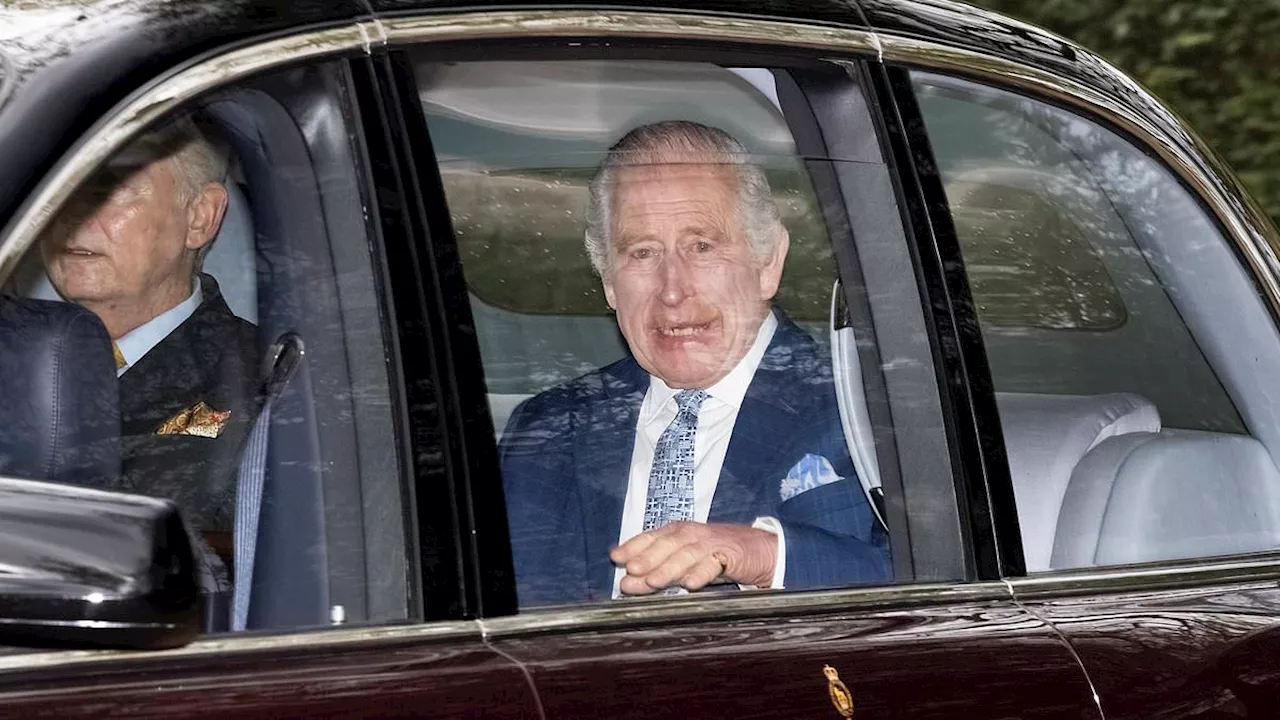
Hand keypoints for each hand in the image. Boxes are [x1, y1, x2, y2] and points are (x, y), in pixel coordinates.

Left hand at [610, 521, 777, 594]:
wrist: (761, 551)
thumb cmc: (717, 555)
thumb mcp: (686, 560)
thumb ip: (659, 569)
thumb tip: (627, 582)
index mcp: (679, 532)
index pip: (652, 536)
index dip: (633, 546)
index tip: (616, 557)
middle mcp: (692, 535)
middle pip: (667, 545)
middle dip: (648, 558)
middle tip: (632, 570)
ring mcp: (711, 544)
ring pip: (686, 555)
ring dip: (669, 568)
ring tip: (654, 581)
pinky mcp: (731, 556)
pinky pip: (714, 564)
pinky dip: (702, 573)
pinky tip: (691, 584)